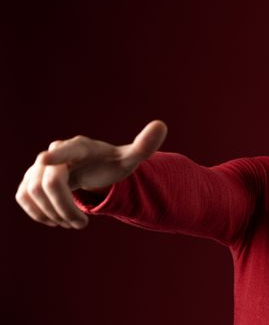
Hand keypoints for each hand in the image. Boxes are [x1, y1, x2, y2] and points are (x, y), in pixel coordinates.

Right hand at [15, 120, 167, 229]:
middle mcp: (56, 153)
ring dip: (52, 214)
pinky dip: (38, 213)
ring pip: (33, 193)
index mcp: (81, 147)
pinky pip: (23, 198)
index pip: (67, 148)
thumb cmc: (112, 163)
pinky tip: (56, 220)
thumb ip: (144, 145)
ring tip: (73, 223)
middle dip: (65, 208)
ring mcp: (39, 166)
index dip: (57, 154)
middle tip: (81, 225)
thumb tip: (162, 125)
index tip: (45, 159)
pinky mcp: (29, 180)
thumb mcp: (131, 157)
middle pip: (50, 183)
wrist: (93, 169)